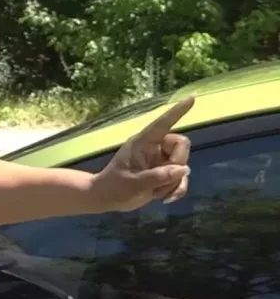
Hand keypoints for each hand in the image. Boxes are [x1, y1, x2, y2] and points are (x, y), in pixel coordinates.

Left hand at [91, 96, 193, 211]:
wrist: (106, 199)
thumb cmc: (113, 186)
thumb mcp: (133, 183)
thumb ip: (157, 176)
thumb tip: (184, 169)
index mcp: (142, 142)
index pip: (162, 123)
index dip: (177, 111)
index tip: (191, 99)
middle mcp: (154, 148)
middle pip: (182, 145)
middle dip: (178, 164)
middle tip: (162, 181)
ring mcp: (161, 161)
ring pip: (183, 164)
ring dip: (175, 182)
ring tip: (156, 193)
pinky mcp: (164, 174)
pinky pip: (182, 178)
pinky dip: (177, 189)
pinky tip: (164, 199)